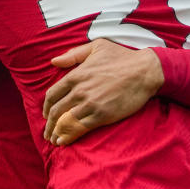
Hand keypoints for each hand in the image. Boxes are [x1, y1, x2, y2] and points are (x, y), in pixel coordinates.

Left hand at [43, 39, 163, 145]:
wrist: (144, 71)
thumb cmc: (122, 57)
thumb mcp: (96, 47)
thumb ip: (73, 54)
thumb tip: (53, 62)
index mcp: (76, 75)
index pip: (52, 94)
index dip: (46, 107)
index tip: (45, 114)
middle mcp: (79, 90)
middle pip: (56, 111)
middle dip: (49, 124)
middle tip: (47, 132)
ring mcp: (90, 104)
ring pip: (65, 122)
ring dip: (56, 133)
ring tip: (53, 140)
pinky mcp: (101, 115)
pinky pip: (79, 128)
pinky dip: (69, 136)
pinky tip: (64, 141)